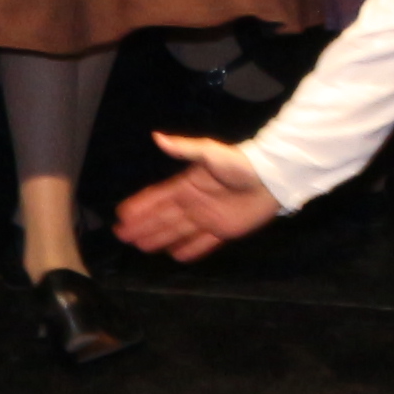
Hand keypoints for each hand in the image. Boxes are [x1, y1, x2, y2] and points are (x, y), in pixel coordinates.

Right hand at [112, 132, 284, 260]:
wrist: (272, 178)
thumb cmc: (241, 163)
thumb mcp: (210, 152)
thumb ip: (183, 148)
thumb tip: (157, 137)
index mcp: (188, 184)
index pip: (158, 197)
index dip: (140, 206)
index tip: (122, 214)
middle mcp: (194, 203)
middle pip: (163, 217)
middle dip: (142, 226)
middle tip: (122, 235)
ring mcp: (208, 218)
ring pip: (177, 231)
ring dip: (158, 238)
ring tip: (140, 246)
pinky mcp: (224, 230)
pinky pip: (202, 243)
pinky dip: (190, 250)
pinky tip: (175, 256)